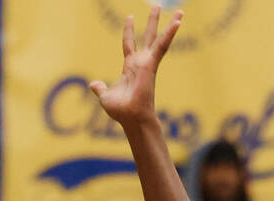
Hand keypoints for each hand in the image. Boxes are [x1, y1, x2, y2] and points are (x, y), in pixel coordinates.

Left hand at [89, 5, 182, 127]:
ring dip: (169, 24)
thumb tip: (92, 84)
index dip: (129, 31)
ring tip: (180, 11)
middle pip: (148, 36)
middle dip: (152, 21)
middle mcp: (140, 63)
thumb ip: (100, 88)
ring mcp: (148, 62)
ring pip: (159, 38)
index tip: (130, 17)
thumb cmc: (120, 111)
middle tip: (157, 6)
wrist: (130, 117)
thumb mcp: (105, 96)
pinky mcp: (152, 64)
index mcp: (130, 67)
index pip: (129, 44)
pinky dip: (170, 34)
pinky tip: (179, 21)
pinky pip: (163, 45)